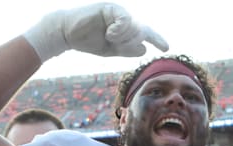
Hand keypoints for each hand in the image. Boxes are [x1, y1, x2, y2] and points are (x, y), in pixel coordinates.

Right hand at [24, 2, 168, 61]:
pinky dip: (119, 30)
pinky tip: (109, 33)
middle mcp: (123, 18)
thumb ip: (127, 49)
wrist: (67, 34)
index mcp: (125, 28)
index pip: (145, 33)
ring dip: (123, 38)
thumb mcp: (111, 49)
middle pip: (141, 33)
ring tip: (109, 37)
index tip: (166, 47)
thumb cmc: (88, 40)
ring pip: (134, 28)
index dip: (157, 39)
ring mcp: (117, 12)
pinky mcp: (109, 8)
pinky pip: (125, 20)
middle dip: (130, 43)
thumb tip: (144, 49)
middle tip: (114, 43)